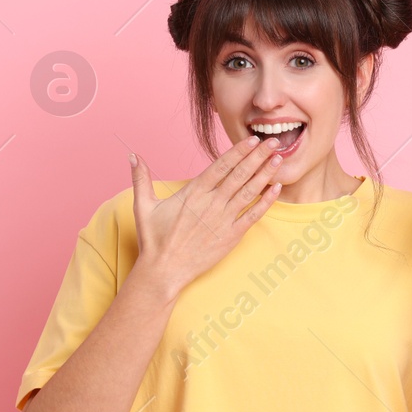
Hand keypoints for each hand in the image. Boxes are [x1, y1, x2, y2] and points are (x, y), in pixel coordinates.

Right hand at [127, 136, 283, 295]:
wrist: (164, 271)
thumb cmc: (154, 239)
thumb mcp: (143, 205)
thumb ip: (141, 178)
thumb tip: (133, 155)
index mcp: (193, 193)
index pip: (220, 166)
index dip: (238, 151)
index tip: (252, 140)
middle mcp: (211, 203)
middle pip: (239, 174)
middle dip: (258, 156)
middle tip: (274, 142)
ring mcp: (223, 220)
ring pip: (249, 192)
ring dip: (265, 174)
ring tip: (279, 159)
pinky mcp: (232, 236)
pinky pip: (253, 215)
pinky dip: (266, 201)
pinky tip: (276, 188)